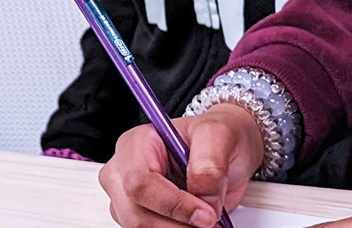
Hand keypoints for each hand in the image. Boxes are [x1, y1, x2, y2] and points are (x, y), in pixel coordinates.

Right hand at [99, 104, 264, 227]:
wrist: (226, 152)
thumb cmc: (216, 136)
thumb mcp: (219, 134)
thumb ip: (209, 164)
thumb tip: (203, 199)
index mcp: (137, 143)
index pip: (140, 182)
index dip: (173, 204)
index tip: (206, 215)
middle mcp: (125, 172)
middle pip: (135, 213)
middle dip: (178, 225)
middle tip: (211, 222)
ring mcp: (128, 198)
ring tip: (207, 221)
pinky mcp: (139, 218)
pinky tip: (194, 224)